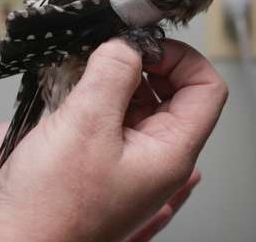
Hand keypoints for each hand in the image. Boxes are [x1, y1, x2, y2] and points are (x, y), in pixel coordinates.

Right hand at [0, 38, 227, 241]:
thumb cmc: (48, 211)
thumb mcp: (86, 126)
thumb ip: (113, 74)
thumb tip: (127, 44)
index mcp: (169, 154)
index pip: (207, 90)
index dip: (182, 58)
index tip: (146, 44)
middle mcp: (151, 156)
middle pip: (172, 91)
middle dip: (144, 63)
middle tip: (112, 49)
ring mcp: (120, 156)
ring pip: (135, 99)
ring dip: (112, 75)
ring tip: (84, 65)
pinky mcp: (90, 154)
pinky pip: (103, 112)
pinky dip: (89, 91)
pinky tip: (66, 83)